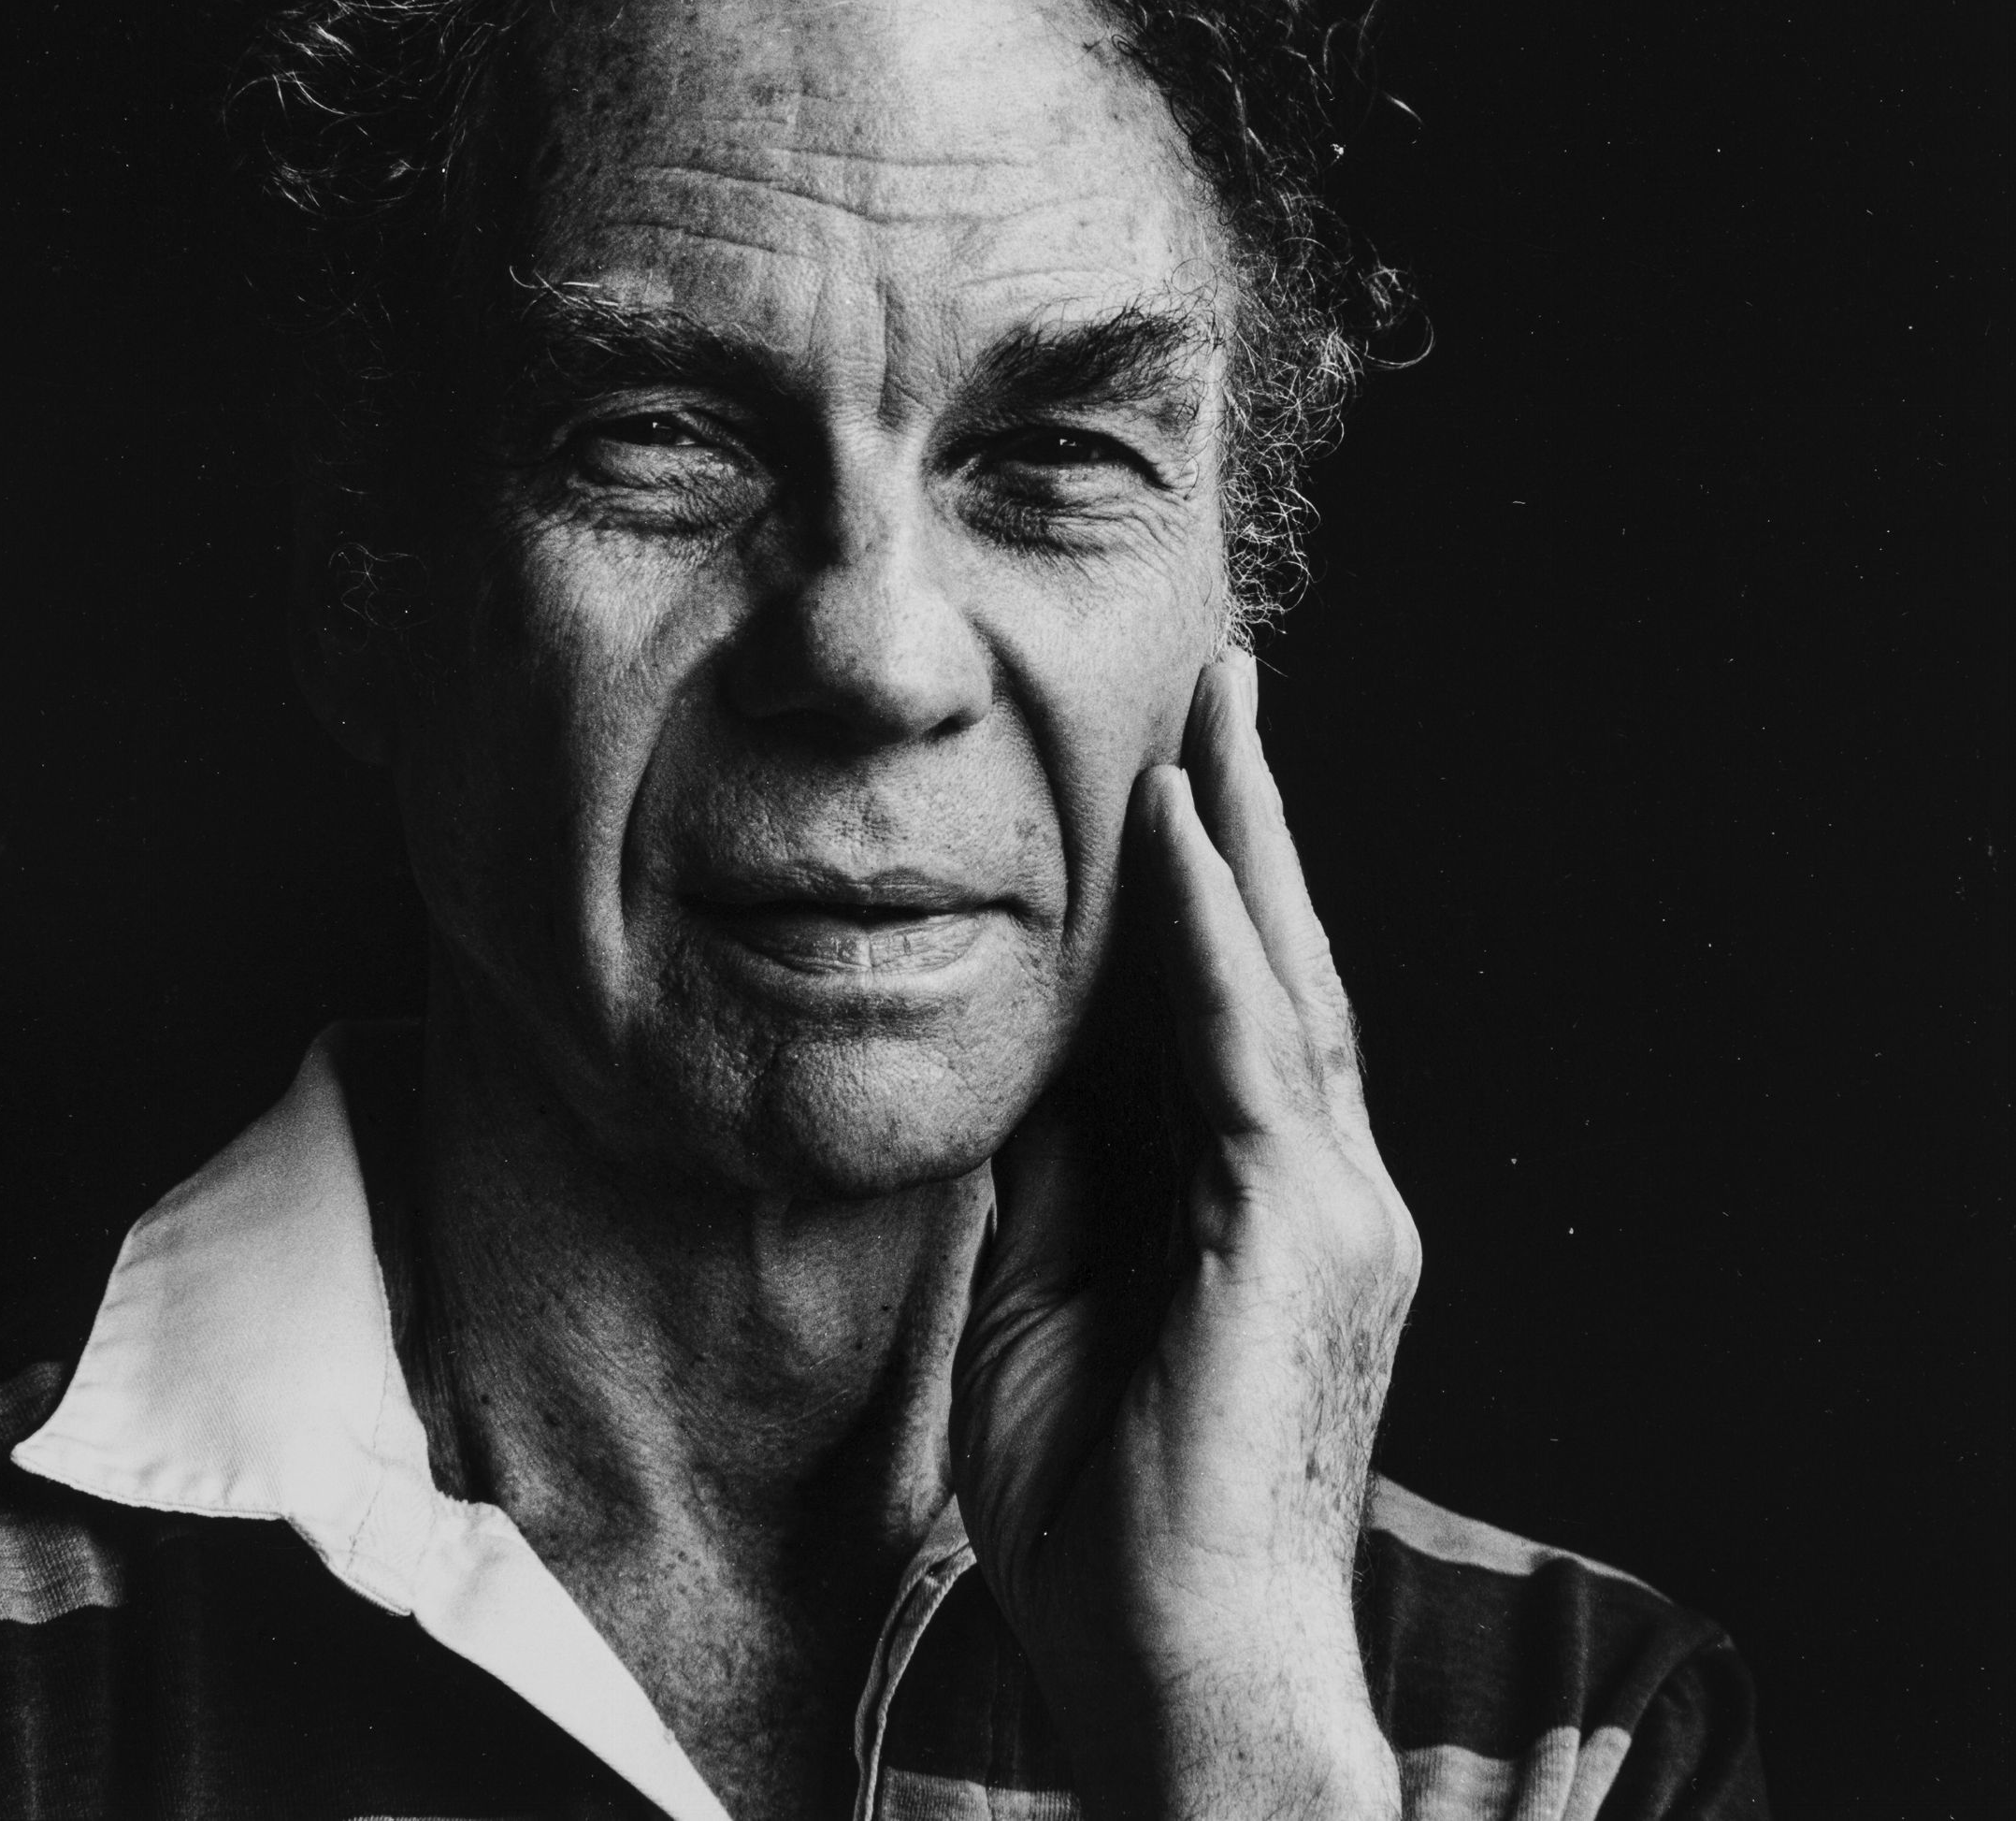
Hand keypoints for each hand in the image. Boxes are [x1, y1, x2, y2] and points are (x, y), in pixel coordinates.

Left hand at [952, 649, 1419, 1819]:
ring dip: (1241, 832)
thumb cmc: (1106, 1508)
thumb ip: (1053, 1175)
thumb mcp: (1042, 1299)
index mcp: (1258, 1204)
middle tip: (1220, 686)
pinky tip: (1185, 830)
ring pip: (1282, 976)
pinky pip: (1247, 1046)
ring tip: (1209, 710)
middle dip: (1246, 819)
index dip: (1195, 890)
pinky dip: (1214, 931)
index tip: (1156, 776)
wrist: (1175, 1667)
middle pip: (1279, 963)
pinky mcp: (1304, 1227)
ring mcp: (1330, 1203)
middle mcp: (1319, 1182)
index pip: (1223, 1013)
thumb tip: (1023, 1063)